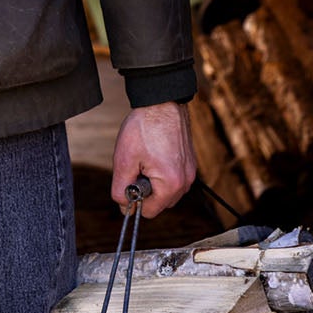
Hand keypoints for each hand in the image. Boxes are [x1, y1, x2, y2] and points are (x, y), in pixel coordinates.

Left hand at [110, 101, 196, 218]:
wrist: (163, 101)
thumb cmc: (144, 128)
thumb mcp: (124, 160)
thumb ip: (121, 188)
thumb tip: (124, 206)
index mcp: (171, 184)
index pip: (149, 212)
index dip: (134, 201)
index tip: (128, 181)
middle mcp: (185, 181)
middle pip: (160, 203)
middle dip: (145, 190)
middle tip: (136, 166)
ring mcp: (190, 172)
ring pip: (166, 191)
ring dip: (153, 181)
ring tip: (145, 158)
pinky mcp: (190, 163)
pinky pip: (174, 178)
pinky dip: (162, 172)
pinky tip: (153, 153)